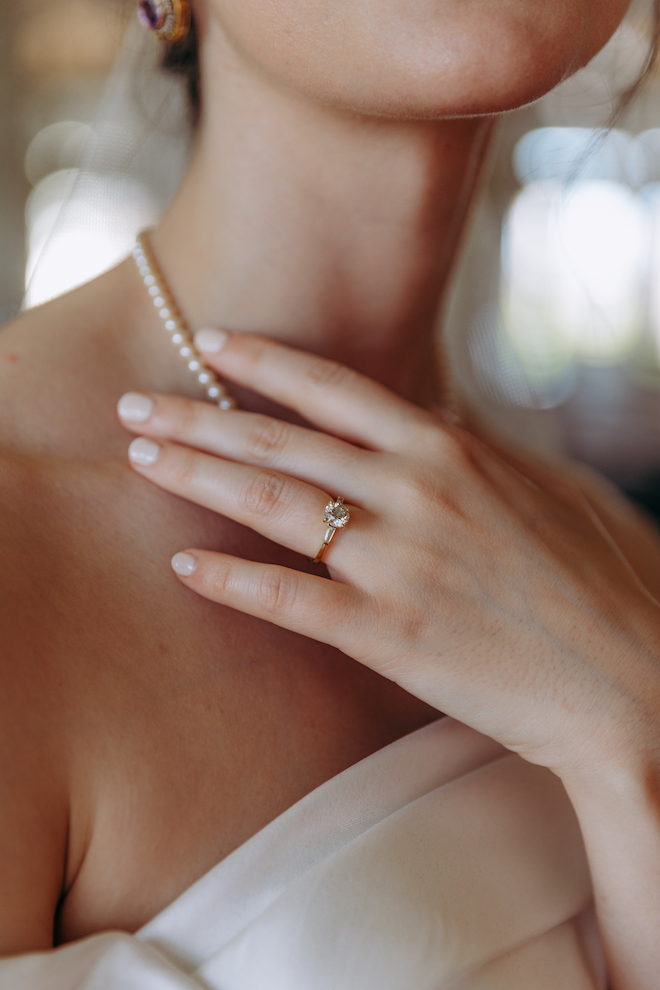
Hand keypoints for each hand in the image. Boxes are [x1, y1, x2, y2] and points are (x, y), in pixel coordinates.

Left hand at [118, 329, 659, 779]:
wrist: (631, 679)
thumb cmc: (600, 577)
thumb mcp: (547, 485)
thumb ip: (479, 447)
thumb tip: (433, 417)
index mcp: (451, 450)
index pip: (336, 388)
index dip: (264, 362)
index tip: (208, 341)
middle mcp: (415, 493)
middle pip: (283, 441)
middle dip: (200, 416)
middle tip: (133, 402)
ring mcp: (398, 563)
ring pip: (273, 504)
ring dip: (197, 477)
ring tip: (139, 457)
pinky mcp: (389, 636)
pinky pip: (290, 600)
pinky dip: (230, 581)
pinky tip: (181, 567)